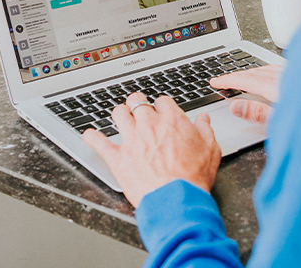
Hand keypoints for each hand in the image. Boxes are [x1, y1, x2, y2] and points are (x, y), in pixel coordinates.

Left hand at [83, 93, 221, 206]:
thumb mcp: (210, 150)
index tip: (162, 111)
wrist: (177, 199)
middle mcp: (149, 125)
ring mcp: (131, 140)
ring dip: (119, 114)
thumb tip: (203, 120)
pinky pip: (99, 142)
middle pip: (137, 101)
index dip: (162, 105)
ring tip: (120, 117)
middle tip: (138, 108)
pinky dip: (92, 137)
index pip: (162, 101)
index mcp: (172, 121)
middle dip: (137, 103)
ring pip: (118, 113)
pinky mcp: (118, 157)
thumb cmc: (194, 177)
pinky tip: (90, 134)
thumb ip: (206, 131)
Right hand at [209, 64, 281, 123]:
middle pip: (254, 73)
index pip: (245, 80)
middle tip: (224, 81)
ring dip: (251, 73)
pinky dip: (265, 72)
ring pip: (265, 69)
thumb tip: (235, 107)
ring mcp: (292, 75)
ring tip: (242, 77)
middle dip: (236, 76)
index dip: (228, 81)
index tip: (215, 82)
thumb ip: (258, 113)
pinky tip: (268, 76)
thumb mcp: (282, 120)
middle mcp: (283, 77)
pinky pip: (277, 70)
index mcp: (275, 87)